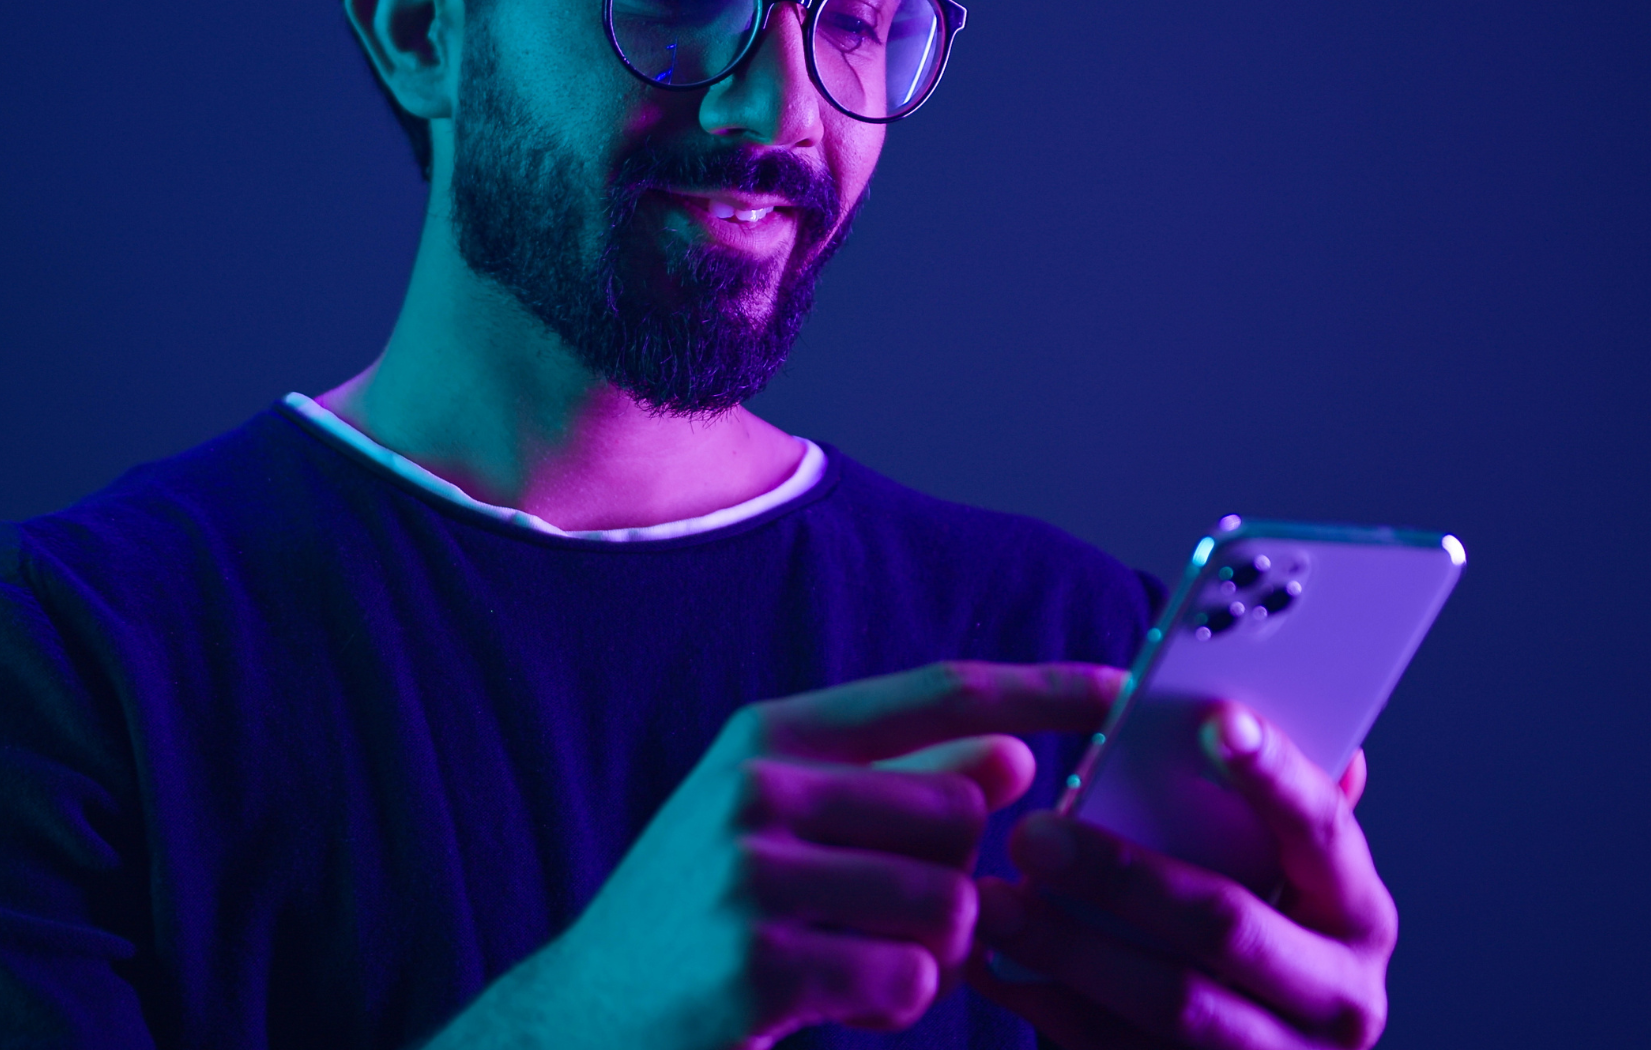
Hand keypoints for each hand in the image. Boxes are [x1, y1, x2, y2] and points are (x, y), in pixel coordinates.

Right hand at [427, 661, 1121, 1049]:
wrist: (580, 1019)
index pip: (937, 691)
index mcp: (770, 730)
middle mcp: (758, 781)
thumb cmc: (700, 917)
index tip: (1121, 685)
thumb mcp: (785, 826)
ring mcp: (752, 869)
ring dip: (926, 951)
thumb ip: (897, 785)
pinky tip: (829, 1001)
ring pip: (946, 902)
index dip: (1038, 689)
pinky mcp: (759, 963)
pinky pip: (910, 982)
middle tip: (881, 912)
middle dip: (953, 877)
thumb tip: (1012, 756)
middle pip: (959, 812)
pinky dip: (893, 1005)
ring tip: (848, 958)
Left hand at [966, 706, 1395, 1048]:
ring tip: (993, 903)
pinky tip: (994, 966)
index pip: (1322, 828)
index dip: (1273, 773)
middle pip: (1225, 923)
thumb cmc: (1227, 930)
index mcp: (1355, 908)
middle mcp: (1343, 997)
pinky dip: (1052, 1009)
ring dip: (1070, 947)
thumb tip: (1241, 704)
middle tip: (1031, 834)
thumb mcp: (1253, 869)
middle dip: (1121, 875)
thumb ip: (1246, 803)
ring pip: (1173, 1003)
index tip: (1215, 719)